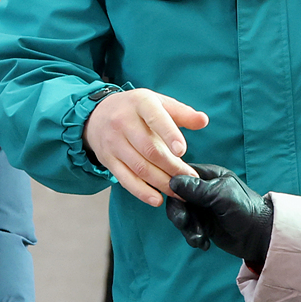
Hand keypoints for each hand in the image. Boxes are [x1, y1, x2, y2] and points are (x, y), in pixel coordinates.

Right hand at [83, 88, 207, 206]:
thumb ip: (182, 112)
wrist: (97, 115)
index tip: (182, 151)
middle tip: (190, 179)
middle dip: (172, 167)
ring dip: (162, 182)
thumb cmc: (135, 109)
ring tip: (180, 191)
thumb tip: (203, 120)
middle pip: (149, 149)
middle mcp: (123, 122)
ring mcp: (113, 142)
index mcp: (140, 103)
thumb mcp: (157, 102)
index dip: (169, 135)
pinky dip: (141, 192)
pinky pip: (125, 179)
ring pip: (139, 167)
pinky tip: (157, 198)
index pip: (155, 119)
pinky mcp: (107, 160)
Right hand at [166, 165, 272, 265]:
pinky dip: (193, 237)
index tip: (176, 199)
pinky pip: (188, 229)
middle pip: (177, 197)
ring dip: (187, 228)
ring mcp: (202, 207)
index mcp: (208, 175)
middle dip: (179, 212)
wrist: (259, 237)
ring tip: (200, 238)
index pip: (181, 173)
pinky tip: (204, 244)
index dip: (172, 185)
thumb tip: (172, 181)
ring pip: (181, 214)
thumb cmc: (245, 210)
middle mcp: (202, 189)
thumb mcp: (221, 196)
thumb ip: (197, 189)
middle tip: (184, 223)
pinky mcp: (203, 224)